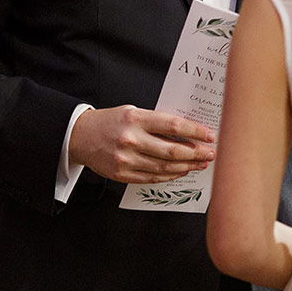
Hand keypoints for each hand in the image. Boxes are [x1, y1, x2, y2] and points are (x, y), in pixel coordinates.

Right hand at [68, 105, 214, 183]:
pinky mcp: (123, 174)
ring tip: (200, 163)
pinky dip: (171, 176)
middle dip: (196, 153)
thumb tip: (186, 132)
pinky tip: (182, 171)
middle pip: (172, 151)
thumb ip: (156, 121)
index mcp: (135, 119)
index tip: (210, 135)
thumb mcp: (132, 112)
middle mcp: (131, 140)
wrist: (81, 136)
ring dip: (187, 166)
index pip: (173, 126)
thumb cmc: (110, 121)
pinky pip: (153, 178)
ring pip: (165, 167)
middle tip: (211, 153)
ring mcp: (126, 159)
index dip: (195, 132)